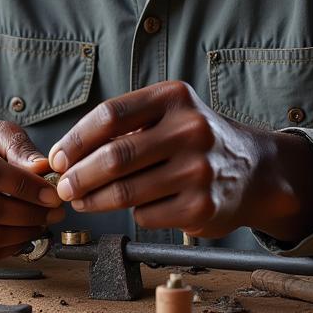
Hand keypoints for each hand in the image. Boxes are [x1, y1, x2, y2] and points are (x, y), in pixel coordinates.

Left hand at [48, 81, 312, 241]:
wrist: (255, 170)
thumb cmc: (196, 139)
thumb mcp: (169, 112)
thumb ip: (125, 126)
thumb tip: (66, 155)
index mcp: (174, 97)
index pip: (110, 116)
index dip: (75, 140)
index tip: (57, 158)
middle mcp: (190, 130)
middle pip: (115, 156)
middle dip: (79, 176)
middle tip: (63, 187)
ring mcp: (199, 170)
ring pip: (127, 192)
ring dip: (94, 200)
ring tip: (81, 201)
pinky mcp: (202, 207)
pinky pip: (146, 214)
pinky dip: (131, 213)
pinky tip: (131, 207)